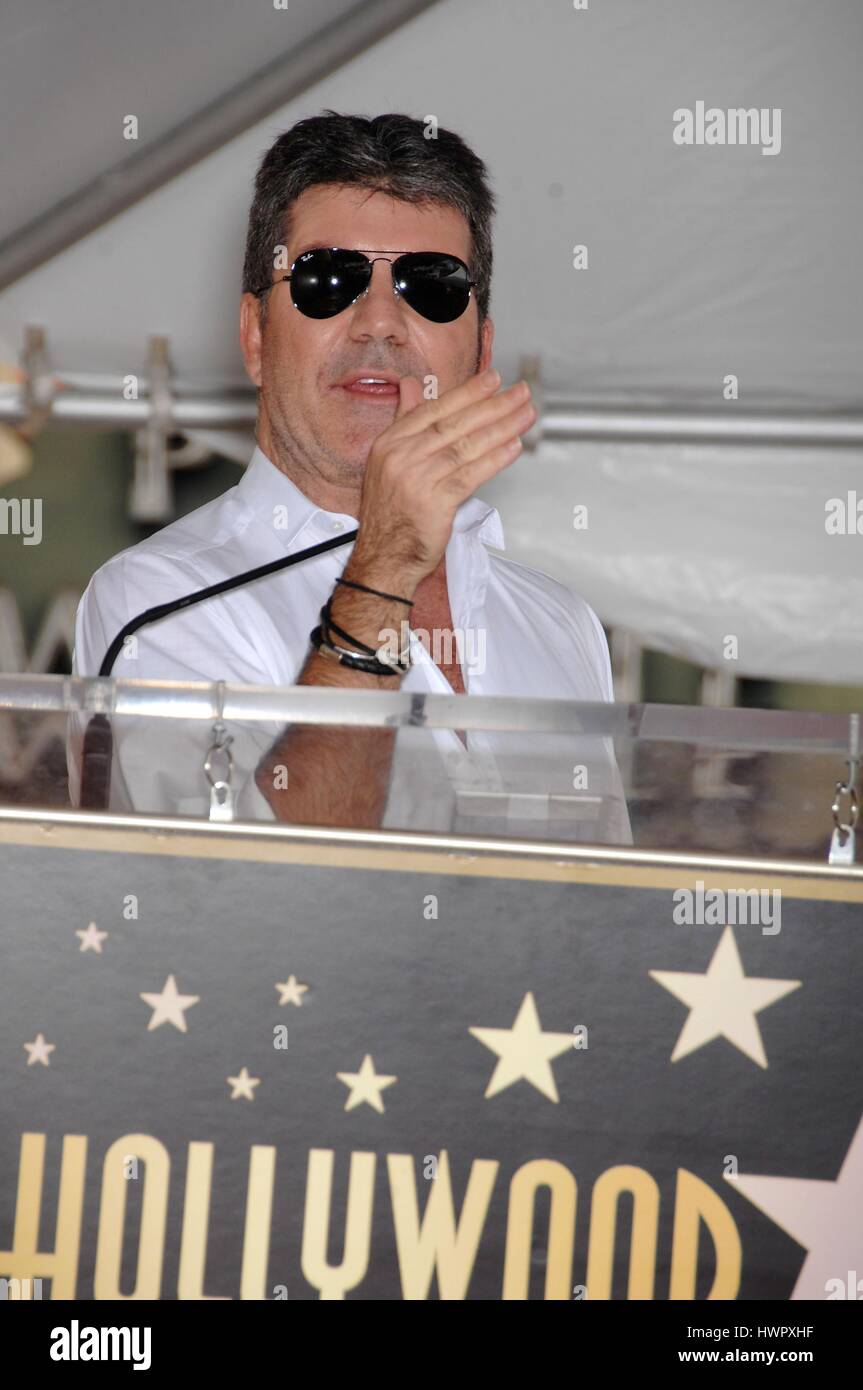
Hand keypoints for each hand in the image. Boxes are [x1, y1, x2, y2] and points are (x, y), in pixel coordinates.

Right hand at [346, 368, 535, 594]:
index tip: (493, 379)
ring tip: (526, 416)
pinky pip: (471, 476)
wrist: (383, 556)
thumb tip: (412, 385)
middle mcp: (401, 457)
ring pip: (467, 447)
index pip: (434, 409)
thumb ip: (404, 421)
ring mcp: (417, 480)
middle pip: (455, 424)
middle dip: (493, 405)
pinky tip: (514, 448)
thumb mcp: (387, 460)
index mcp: (390, 442)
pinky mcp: (435, 503)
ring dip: (502, 429)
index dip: (467, 392)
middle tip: (521, 392)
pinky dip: (495, 460)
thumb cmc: (391, 512)